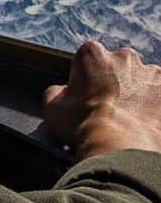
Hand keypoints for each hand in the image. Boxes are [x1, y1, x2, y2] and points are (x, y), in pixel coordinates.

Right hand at [43, 41, 160, 160]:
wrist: (121, 148)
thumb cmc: (83, 125)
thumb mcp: (52, 107)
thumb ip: (57, 91)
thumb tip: (62, 91)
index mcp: (92, 53)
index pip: (89, 59)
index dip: (88, 78)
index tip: (89, 97)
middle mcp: (124, 57)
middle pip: (121, 66)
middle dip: (119, 83)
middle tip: (114, 109)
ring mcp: (153, 74)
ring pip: (147, 81)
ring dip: (142, 95)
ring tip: (135, 120)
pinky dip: (158, 109)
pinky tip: (149, 124)